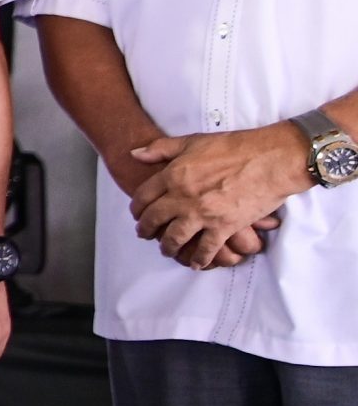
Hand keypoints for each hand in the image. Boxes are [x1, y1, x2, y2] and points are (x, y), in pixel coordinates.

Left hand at [128, 126, 309, 269]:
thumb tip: (135, 153)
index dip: (136, 207)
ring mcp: (202, 214)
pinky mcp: (224, 227)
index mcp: (173, 175)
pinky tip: (196, 264)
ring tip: (166, 250)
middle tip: (144, 234)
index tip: (137, 213)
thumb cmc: (235, 147)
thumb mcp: (193, 141)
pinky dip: (199, 259)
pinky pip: (206, 249)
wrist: (271, 159)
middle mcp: (182, 197)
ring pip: (175, 238)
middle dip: (146, 230)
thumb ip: (161, 148)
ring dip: (167, 247)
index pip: (143, 196)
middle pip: (154, 219)